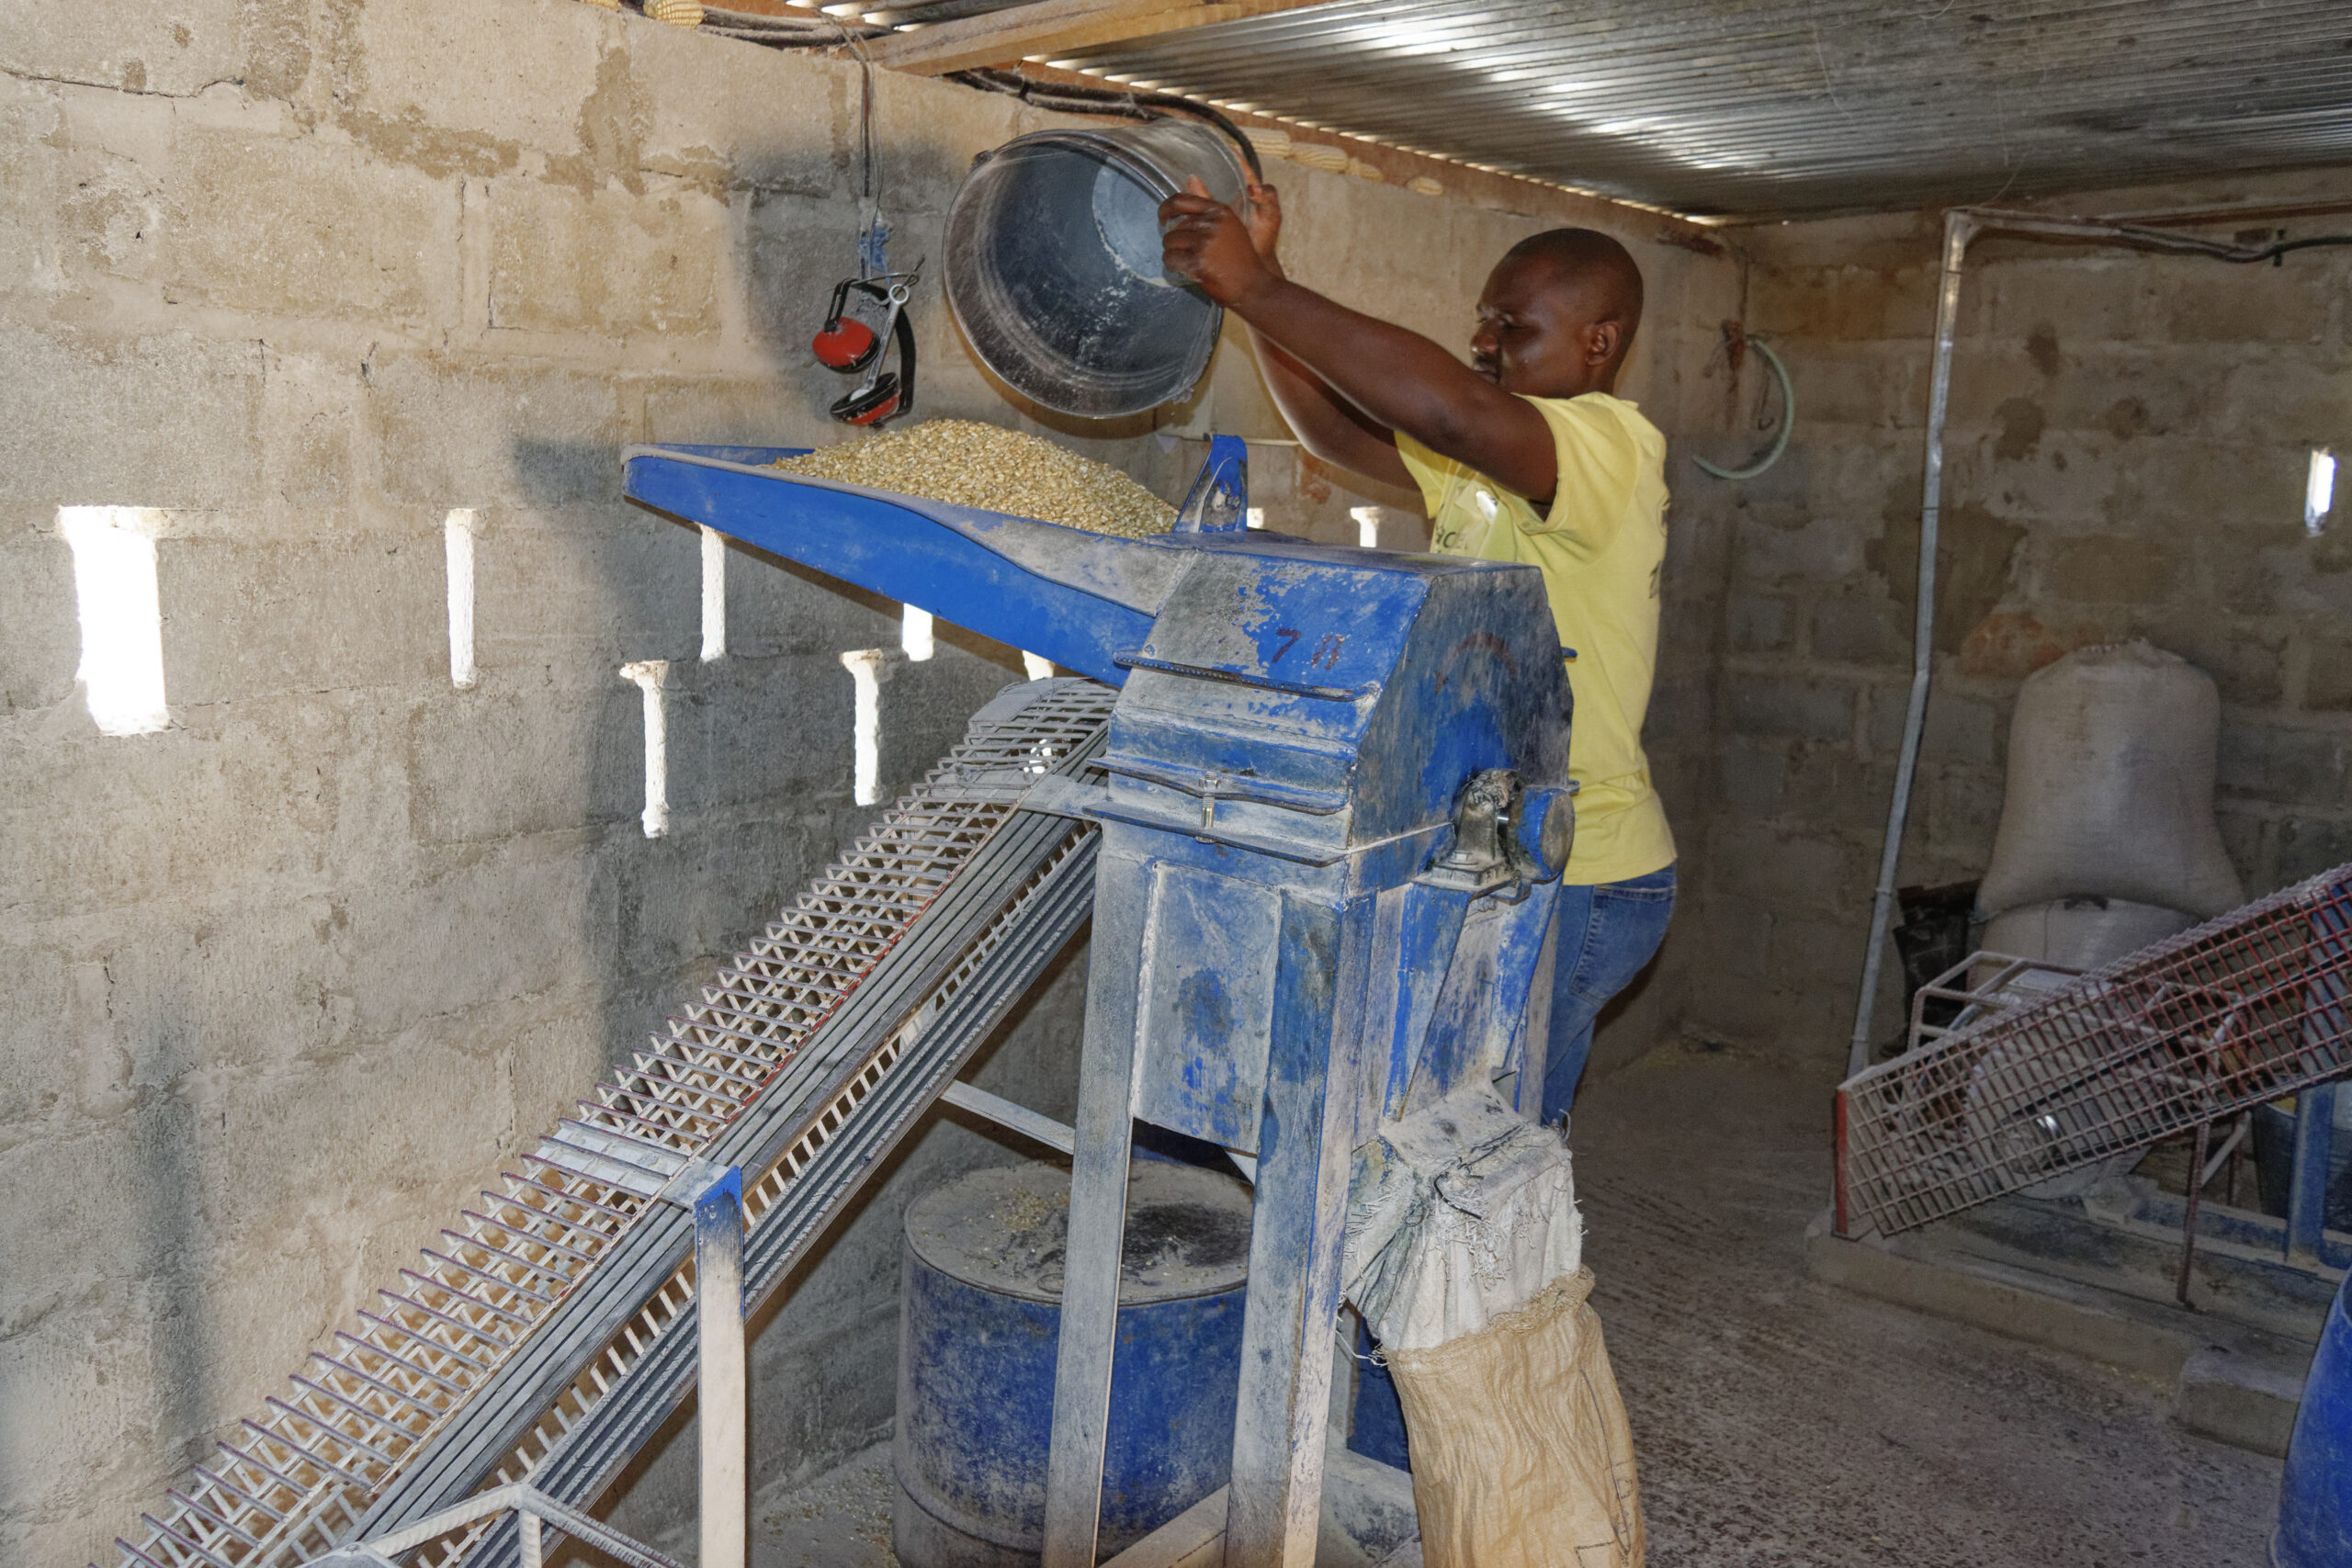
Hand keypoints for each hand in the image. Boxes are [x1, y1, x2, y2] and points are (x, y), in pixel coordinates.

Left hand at [1160, 177, 1275, 306]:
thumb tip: (1189, 178)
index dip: (1166, 209)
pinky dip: (1173, 265)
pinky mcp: (1197, 262)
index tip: (1163, 218)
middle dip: (1175, 240)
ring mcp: (1203, 244)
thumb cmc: (1240, 258)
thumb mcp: (1230, 225)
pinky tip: (1185, 269)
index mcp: (1219, 211)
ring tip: (1187, 261)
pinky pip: (1170, 259)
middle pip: (1174, 226)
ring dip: (1173, 253)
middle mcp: (1211, 224)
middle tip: (1186, 251)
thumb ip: (1209, 206)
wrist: (1253, 286)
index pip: (1181, 201)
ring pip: (1169, 242)